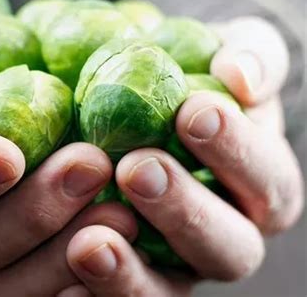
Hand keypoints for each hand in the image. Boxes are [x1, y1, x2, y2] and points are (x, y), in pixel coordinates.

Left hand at [58, 17, 303, 295]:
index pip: (267, 180)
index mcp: (260, 186)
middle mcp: (224, 235)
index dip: (237, 151)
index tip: (193, 111)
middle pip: (227, 248)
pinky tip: (62, 278)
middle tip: (137, 169)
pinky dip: (92, 295)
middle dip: (185, 211)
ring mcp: (176, 265)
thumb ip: (251, 56)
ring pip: (168, 292)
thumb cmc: (194, 80)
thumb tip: (241, 75)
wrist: (141, 105)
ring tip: (89, 243)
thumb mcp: (226, 57)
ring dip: (131, 273)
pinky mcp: (130, 278)